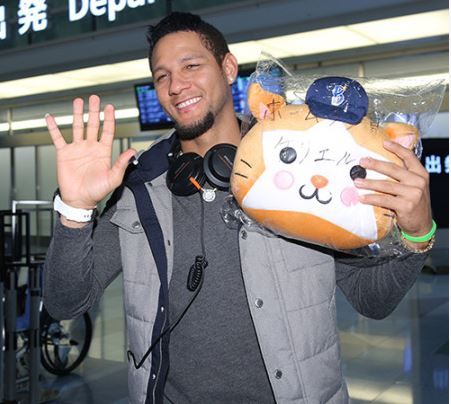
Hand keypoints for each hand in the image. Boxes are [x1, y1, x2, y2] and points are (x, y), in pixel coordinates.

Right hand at [46, 95, 135, 210]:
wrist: (80, 200)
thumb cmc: (97, 191)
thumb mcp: (113, 178)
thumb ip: (122, 163)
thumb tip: (132, 151)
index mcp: (103, 152)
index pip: (107, 131)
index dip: (109, 119)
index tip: (110, 107)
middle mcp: (91, 147)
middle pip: (93, 125)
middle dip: (94, 111)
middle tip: (95, 98)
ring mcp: (77, 149)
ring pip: (77, 127)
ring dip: (78, 114)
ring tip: (78, 101)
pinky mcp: (64, 154)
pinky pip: (58, 138)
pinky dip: (53, 128)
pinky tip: (51, 118)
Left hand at [354, 140, 432, 248]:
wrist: (422, 224)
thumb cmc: (413, 203)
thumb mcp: (413, 186)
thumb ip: (403, 176)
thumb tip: (379, 165)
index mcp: (421, 174)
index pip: (409, 157)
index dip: (397, 148)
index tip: (384, 143)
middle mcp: (418, 182)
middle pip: (393, 169)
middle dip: (375, 164)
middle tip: (362, 162)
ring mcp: (413, 194)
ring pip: (386, 185)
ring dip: (369, 183)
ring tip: (357, 181)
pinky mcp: (406, 205)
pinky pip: (384, 199)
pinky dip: (371, 198)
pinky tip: (362, 197)